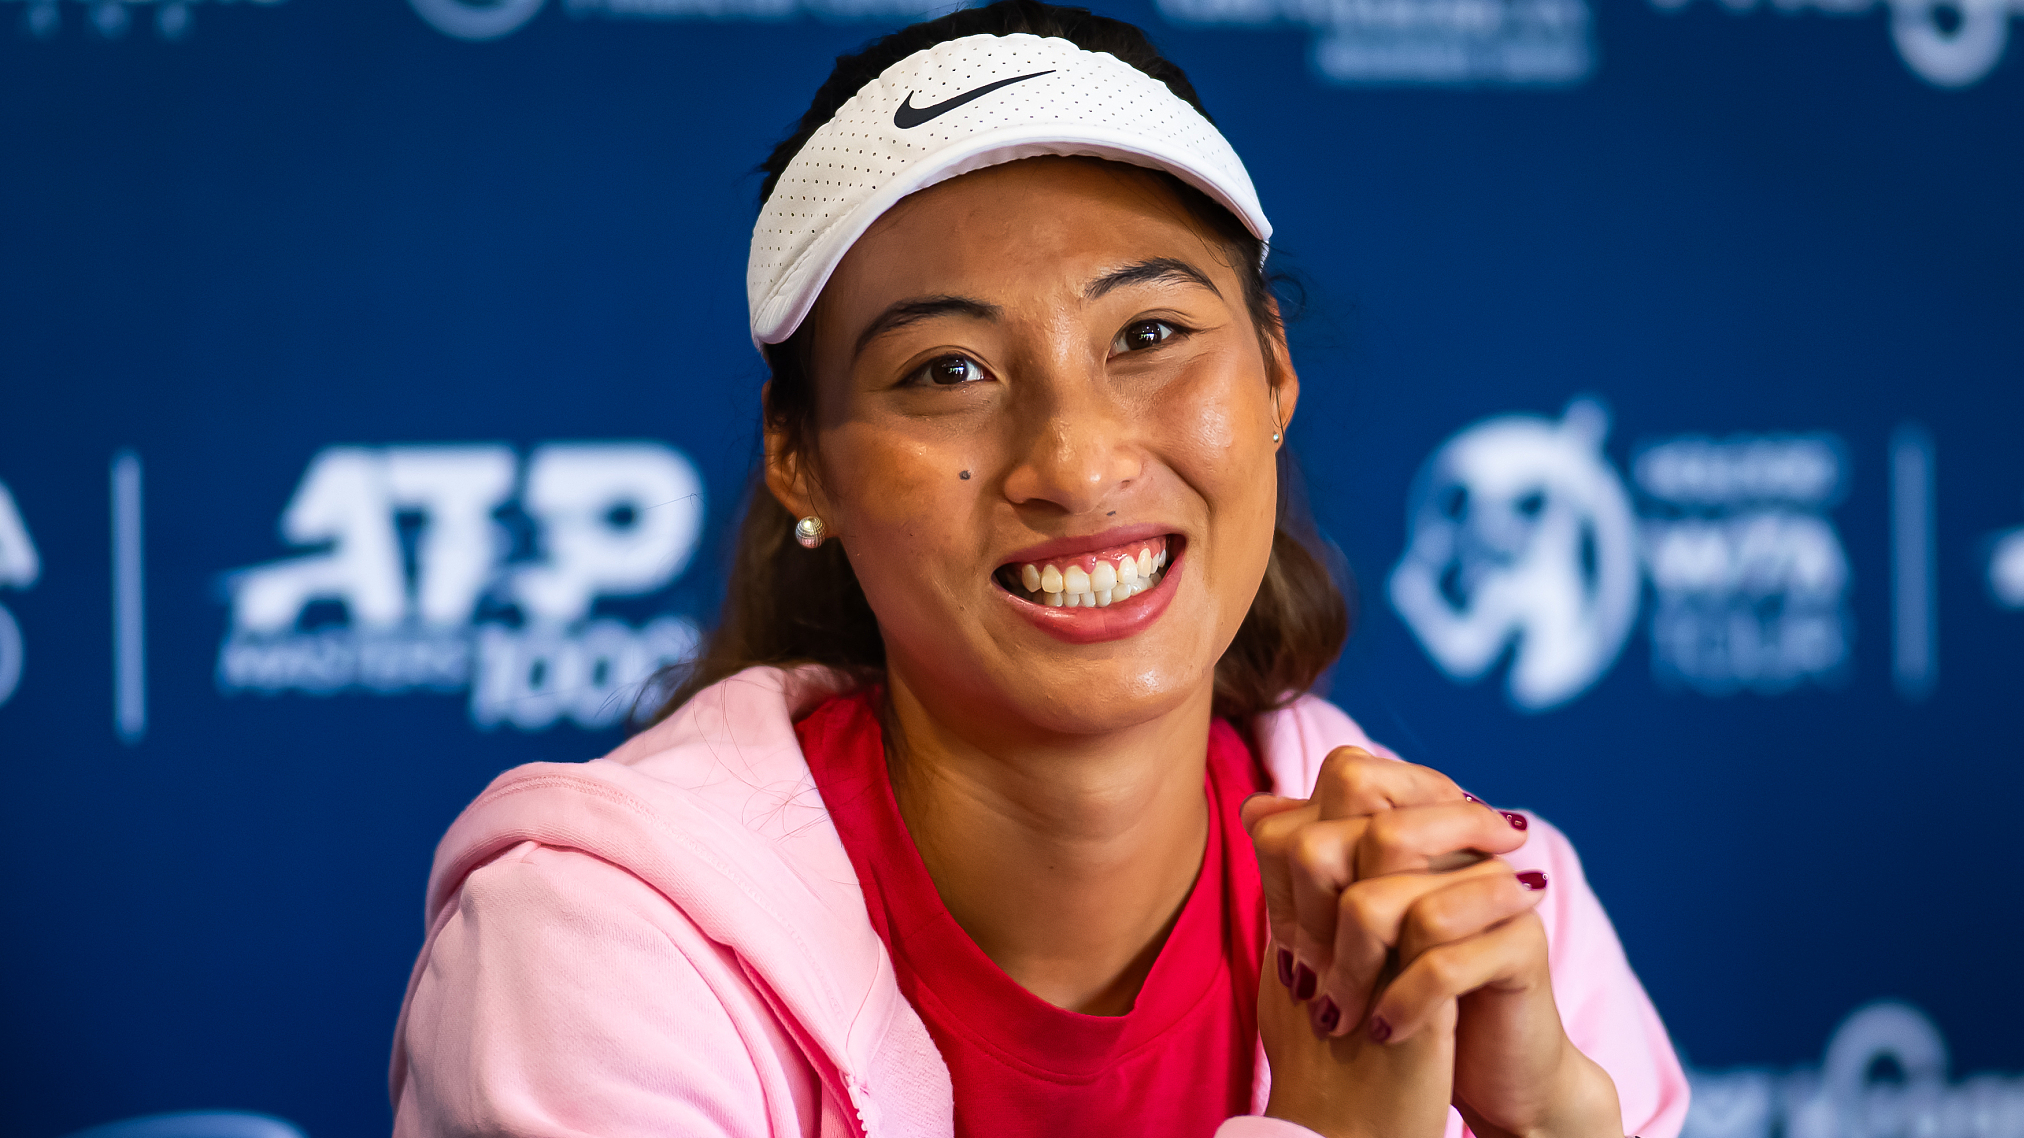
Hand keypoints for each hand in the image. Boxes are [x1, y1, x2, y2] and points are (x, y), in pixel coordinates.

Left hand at [1246, 747, 1624, 1137]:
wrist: (1486, 1069)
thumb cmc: (1402, 994)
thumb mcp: (1343, 933)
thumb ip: (1305, 869)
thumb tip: (1256, 804)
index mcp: (1418, 825)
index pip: (1348, 776)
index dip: (1296, 851)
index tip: (1291, 927)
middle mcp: (1460, 841)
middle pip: (1373, 829)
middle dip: (1319, 912)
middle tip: (1308, 975)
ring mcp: (1499, 887)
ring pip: (1396, 899)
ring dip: (1352, 969)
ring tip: (1339, 1015)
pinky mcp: (1524, 946)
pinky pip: (1443, 961)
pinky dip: (1399, 1002)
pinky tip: (1384, 1030)